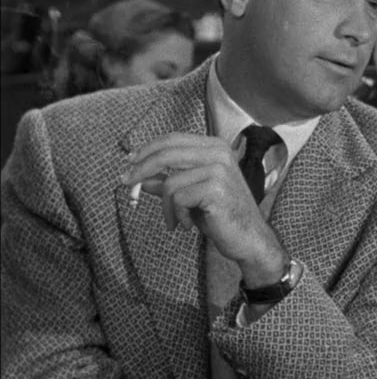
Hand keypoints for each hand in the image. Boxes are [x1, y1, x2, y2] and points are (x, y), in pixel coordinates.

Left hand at [121, 133, 287, 284]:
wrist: (248, 238)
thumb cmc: (220, 216)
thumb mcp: (191, 195)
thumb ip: (168, 182)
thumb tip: (140, 178)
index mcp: (215, 148)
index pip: (174, 139)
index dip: (148, 149)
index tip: (129, 163)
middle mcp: (220, 154)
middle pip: (167, 154)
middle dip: (141, 170)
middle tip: (126, 185)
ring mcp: (220, 170)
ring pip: (170, 182)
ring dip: (165, 207)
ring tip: (175, 221)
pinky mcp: (216, 189)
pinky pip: (178, 199)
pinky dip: (177, 216)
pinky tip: (188, 225)